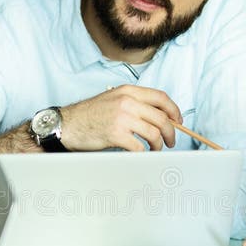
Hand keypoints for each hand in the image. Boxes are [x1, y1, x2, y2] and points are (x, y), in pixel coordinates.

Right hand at [60, 85, 181, 151]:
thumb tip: (159, 117)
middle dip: (171, 132)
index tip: (178, 121)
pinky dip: (144, 154)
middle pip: (161, 117)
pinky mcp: (116, 134)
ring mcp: (122, 117)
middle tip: (170, 141)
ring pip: (154, 133)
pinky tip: (142, 154)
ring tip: (155, 149)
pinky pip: (140, 147)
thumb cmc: (90, 115)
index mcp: (128, 91)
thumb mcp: (113, 99)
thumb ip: (135, 104)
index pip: (161, 97)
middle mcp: (127, 101)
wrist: (67, 124)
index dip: (174, 111)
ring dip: (158, 144)